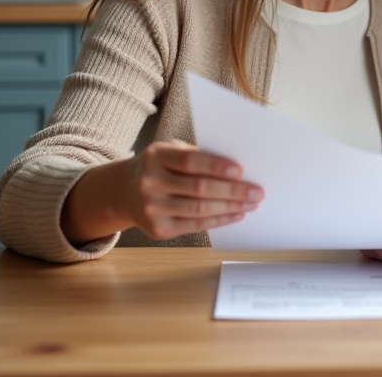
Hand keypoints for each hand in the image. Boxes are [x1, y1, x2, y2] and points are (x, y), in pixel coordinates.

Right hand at [62, 140, 262, 243]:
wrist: (126, 191)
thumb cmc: (160, 167)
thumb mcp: (170, 152)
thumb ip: (197, 156)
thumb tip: (237, 170)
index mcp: (155, 157)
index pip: (190, 161)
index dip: (216, 166)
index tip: (240, 170)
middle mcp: (149, 183)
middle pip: (198, 188)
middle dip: (232, 191)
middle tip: (256, 192)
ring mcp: (152, 208)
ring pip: (199, 209)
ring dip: (230, 208)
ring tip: (251, 204)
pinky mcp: (158, 230)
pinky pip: (195, 225)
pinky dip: (219, 220)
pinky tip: (236, 214)